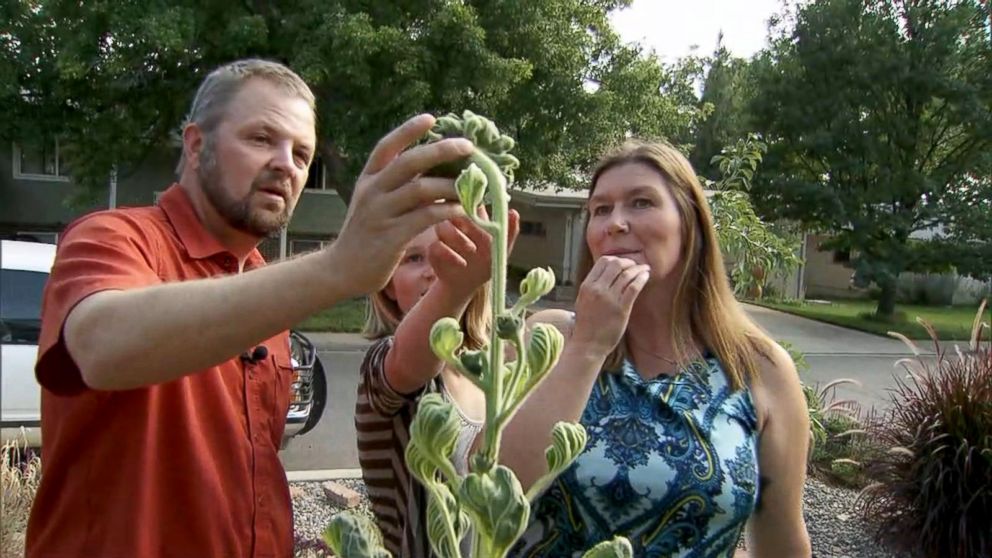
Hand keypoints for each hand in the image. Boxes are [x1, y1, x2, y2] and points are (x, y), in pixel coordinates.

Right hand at [328, 114, 473, 295]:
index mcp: (368, 179)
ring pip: (421, 189)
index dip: (408, 130)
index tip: (432, 119)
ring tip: (472, 185)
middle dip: (441, 150)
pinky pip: (424, 217)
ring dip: (451, 185)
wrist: (342, 269)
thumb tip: (433, 170)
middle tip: (467, 146)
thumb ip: (396, 186)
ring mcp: (380, 213)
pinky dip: (446, 210)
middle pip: (410, 162)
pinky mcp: (391, 236)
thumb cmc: (365, 234)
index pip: (387, 146)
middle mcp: (372, 191)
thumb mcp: (374, 203)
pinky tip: (461, 209)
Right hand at [428, 208, 519, 299]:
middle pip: (453, 210)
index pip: (470, 200)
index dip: (474, 203)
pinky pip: (435, 246)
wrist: (468, 285)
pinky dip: (449, 255)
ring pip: (442, 226)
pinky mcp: (433, 250)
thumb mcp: (502, 248)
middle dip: (466, 221)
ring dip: (458, 238)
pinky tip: (462, 262)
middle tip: (479, 233)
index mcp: (472, 217)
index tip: (481, 213)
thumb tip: (514, 212)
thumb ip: (510, 231)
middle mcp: (455, 222)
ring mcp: (443, 236)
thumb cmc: (485, 263)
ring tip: (472, 250)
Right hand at [571, 256, 649, 354]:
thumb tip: (607, 274)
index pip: (603, 261)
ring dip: (638, 268)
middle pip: (616, 264)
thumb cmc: (586, 325)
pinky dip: (641, 278)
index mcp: (587, 286)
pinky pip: (633, 287)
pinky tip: (646, 276)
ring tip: (645, 269)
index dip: (616, 259)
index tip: (624, 263)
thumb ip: (593, 287)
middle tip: (636, 265)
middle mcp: (597, 289)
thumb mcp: (583, 301)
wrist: (588, 345)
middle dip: (629, 262)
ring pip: (627, 274)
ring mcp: (610, 298)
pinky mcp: (621, 308)